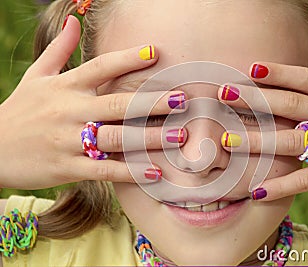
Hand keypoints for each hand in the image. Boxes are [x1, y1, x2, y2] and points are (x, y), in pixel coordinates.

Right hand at [0, 16, 186, 188]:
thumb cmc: (19, 110)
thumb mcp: (36, 76)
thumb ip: (58, 49)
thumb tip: (74, 19)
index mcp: (65, 87)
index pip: (100, 67)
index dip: (128, 58)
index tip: (156, 52)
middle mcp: (69, 111)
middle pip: (117, 104)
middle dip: (152, 102)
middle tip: (183, 100)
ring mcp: (68, 141)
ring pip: (115, 139)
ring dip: (149, 138)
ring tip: (178, 137)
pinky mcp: (67, 168)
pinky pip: (103, 170)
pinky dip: (129, 172)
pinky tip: (154, 172)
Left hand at [219, 28, 307, 199]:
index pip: (306, 78)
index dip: (278, 72)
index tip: (250, 68)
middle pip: (289, 104)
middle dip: (254, 99)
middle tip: (223, 95)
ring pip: (292, 140)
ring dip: (258, 141)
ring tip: (228, 141)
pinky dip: (282, 185)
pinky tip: (258, 191)